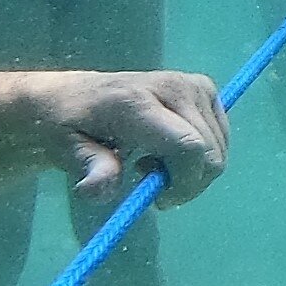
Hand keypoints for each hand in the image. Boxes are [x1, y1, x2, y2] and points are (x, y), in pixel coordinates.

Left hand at [24, 68, 228, 204]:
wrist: (72, 96)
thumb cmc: (67, 127)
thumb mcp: (65, 151)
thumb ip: (89, 168)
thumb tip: (99, 190)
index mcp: (136, 103)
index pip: (188, 146)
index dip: (185, 183)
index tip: (159, 200)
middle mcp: (172, 87)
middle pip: (209, 151)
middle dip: (188, 182)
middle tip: (152, 186)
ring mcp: (192, 85)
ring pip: (218, 148)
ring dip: (193, 169)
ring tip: (153, 163)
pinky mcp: (203, 88)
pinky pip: (220, 136)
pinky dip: (201, 154)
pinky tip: (169, 149)